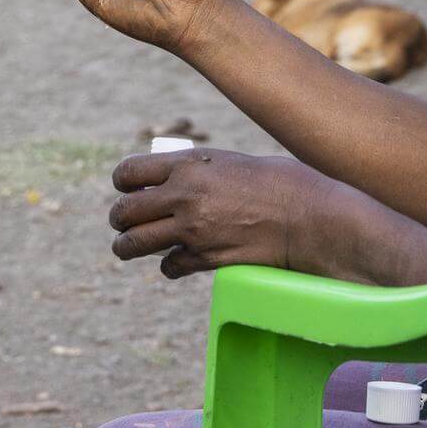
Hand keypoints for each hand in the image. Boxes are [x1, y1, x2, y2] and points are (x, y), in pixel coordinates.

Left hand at [107, 148, 341, 278]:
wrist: (306, 216)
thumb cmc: (274, 182)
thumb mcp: (227, 162)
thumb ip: (193, 171)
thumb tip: (163, 183)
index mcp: (188, 164)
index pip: (128, 173)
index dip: (123, 183)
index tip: (127, 189)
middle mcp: (184, 196)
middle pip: (124, 211)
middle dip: (120, 219)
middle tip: (125, 222)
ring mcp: (192, 229)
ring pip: (134, 244)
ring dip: (128, 246)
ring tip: (129, 246)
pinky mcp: (204, 258)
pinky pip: (168, 265)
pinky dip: (169, 264)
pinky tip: (177, 259)